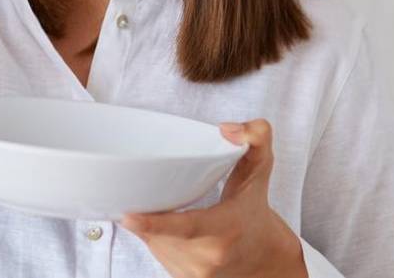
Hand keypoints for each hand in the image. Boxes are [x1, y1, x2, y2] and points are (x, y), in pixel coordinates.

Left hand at [120, 120, 306, 277]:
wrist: (266, 261)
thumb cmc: (255, 213)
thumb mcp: (260, 170)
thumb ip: (254, 137)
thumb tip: (228, 129)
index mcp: (224, 230)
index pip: (184, 228)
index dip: (152, 223)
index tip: (127, 215)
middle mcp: (208, 258)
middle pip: (158, 232)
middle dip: (148, 212)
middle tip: (145, 193)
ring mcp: (195, 274)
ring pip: (154, 244)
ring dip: (151, 225)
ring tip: (171, 209)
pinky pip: (157, 254)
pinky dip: (157, 237)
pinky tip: (169, 227)